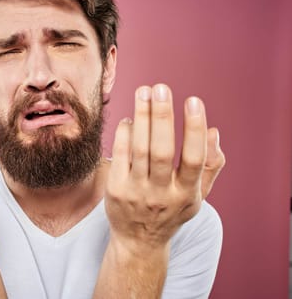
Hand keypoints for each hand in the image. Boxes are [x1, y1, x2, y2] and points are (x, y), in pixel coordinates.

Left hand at [105, 84, 224, 252]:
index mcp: (186, 194)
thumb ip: (209, 166)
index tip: (193, 100)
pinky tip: (131, 119)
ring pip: (138, 150)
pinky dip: (124, 133)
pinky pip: (119, 155)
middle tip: (161, 88)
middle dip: (161, 117)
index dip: (194, 129)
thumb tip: (213, 132)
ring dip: (141, 117)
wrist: (139, 240)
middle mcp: (161, 194)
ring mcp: (136, 192)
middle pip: (161, 151)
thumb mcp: (197, 196)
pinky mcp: (115, 189)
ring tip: (143, 91)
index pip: (193, 158)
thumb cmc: (171, 211)